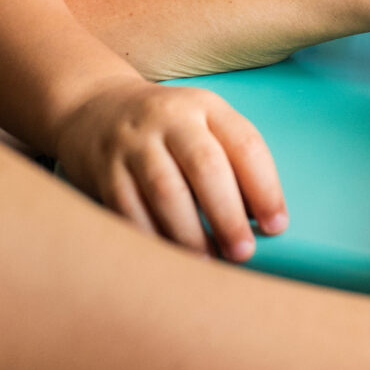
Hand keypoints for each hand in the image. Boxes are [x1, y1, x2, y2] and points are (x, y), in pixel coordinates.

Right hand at [52, 80, 286, 260]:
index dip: (266, 188)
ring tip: (208, 262)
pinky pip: (129, 208)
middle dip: (228, 215)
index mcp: (206, 107)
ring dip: (191, 234)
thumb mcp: (202, 124)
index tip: (277, 226)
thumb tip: (260, 221)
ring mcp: (134, 143)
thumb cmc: (166, 129)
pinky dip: (152, 236)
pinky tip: (168, 257)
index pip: (245, 144)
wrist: (93, 106)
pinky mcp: (105, 169)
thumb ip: (232, 161)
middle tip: (243, 252)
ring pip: (166, 191)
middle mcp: (170, 119)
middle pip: (206, 166)